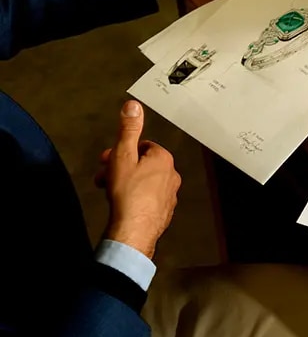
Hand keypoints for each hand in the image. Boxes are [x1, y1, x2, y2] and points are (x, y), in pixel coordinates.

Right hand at [96, 101, 180, 258]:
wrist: (133, 230)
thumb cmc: (127, 193)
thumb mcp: (122, 155)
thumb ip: (128, 130)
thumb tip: (133, 106)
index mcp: (163, 159)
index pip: (142, 147)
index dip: (121, 152)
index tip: (107, 161)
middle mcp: (172, 175)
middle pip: (143, 165)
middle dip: (122, 168)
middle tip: (105, 177)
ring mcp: (170, 194)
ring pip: (145, 182)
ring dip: (127, 183)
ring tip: (111, 193)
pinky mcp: (165, 211)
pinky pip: (148, 199)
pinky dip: (136, 199)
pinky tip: (123, 206)